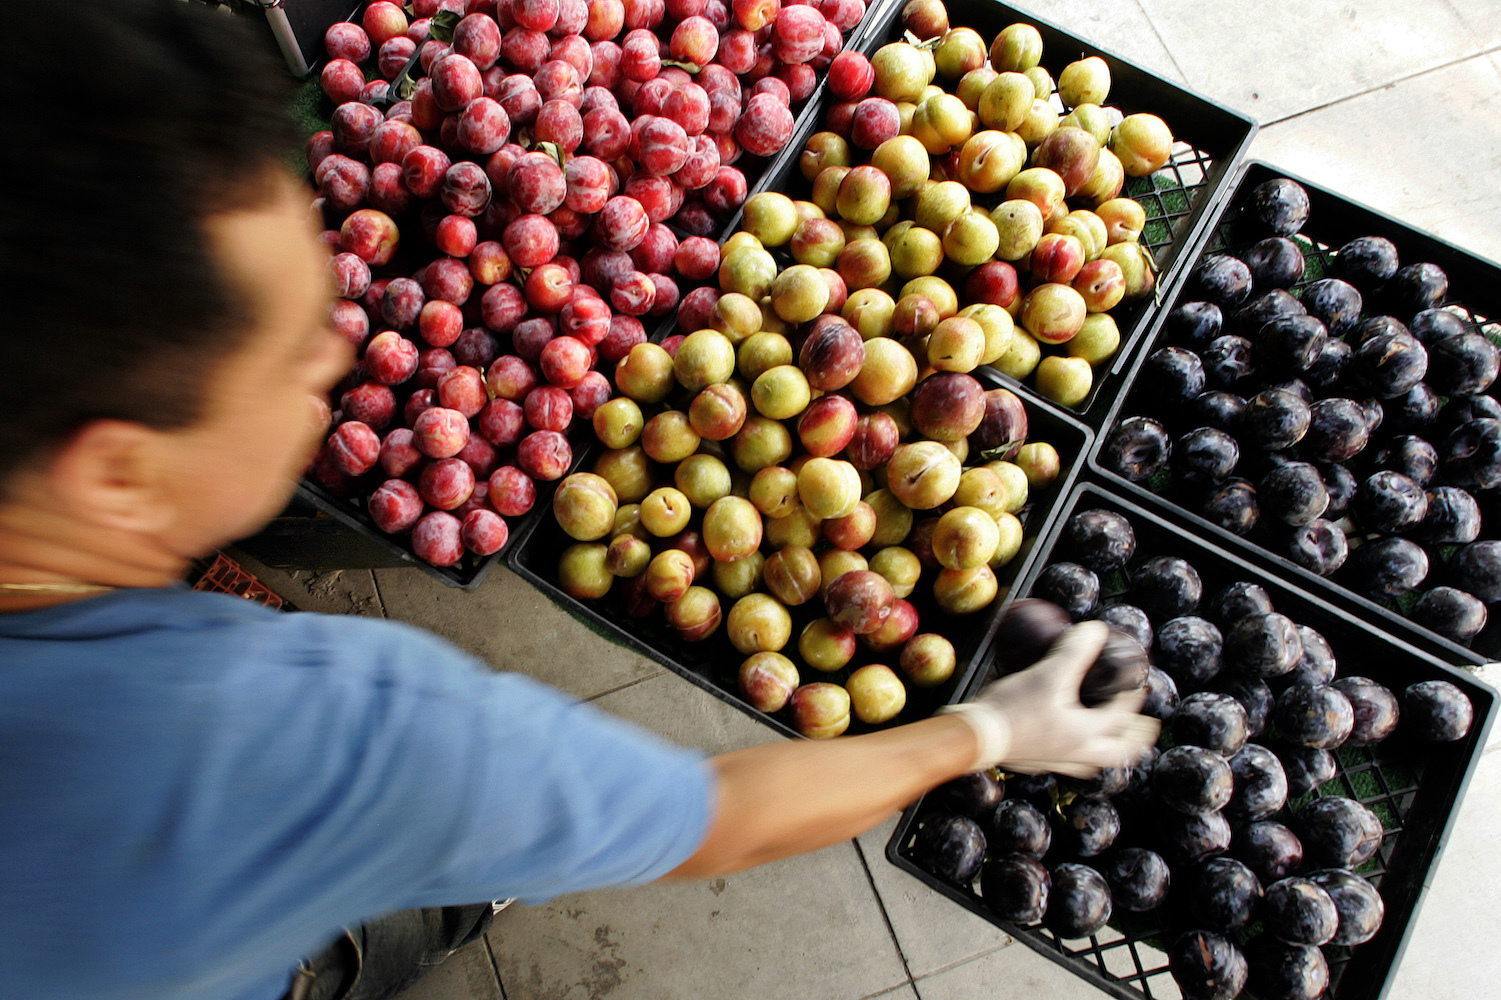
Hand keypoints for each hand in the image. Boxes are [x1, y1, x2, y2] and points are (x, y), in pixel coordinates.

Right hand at [941, 621, 1160, 776]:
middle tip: (1146, 726)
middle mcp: (1078, 754)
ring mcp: (1057, 762)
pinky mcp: (1037, 763)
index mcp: (1087, 734)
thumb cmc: (1013, 708)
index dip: (1134, 696)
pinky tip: (1066, 742)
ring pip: (1094, 762)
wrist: (976, 737)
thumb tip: (1096, 630)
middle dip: (1136, 738)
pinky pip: (1067, 763)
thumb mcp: (1048, 674)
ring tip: (1110, 739)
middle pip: (1120, 752)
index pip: (1122, 715)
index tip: (1137, 682)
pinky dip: (1076, 753)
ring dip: (1107, 749)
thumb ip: (1075, 651)